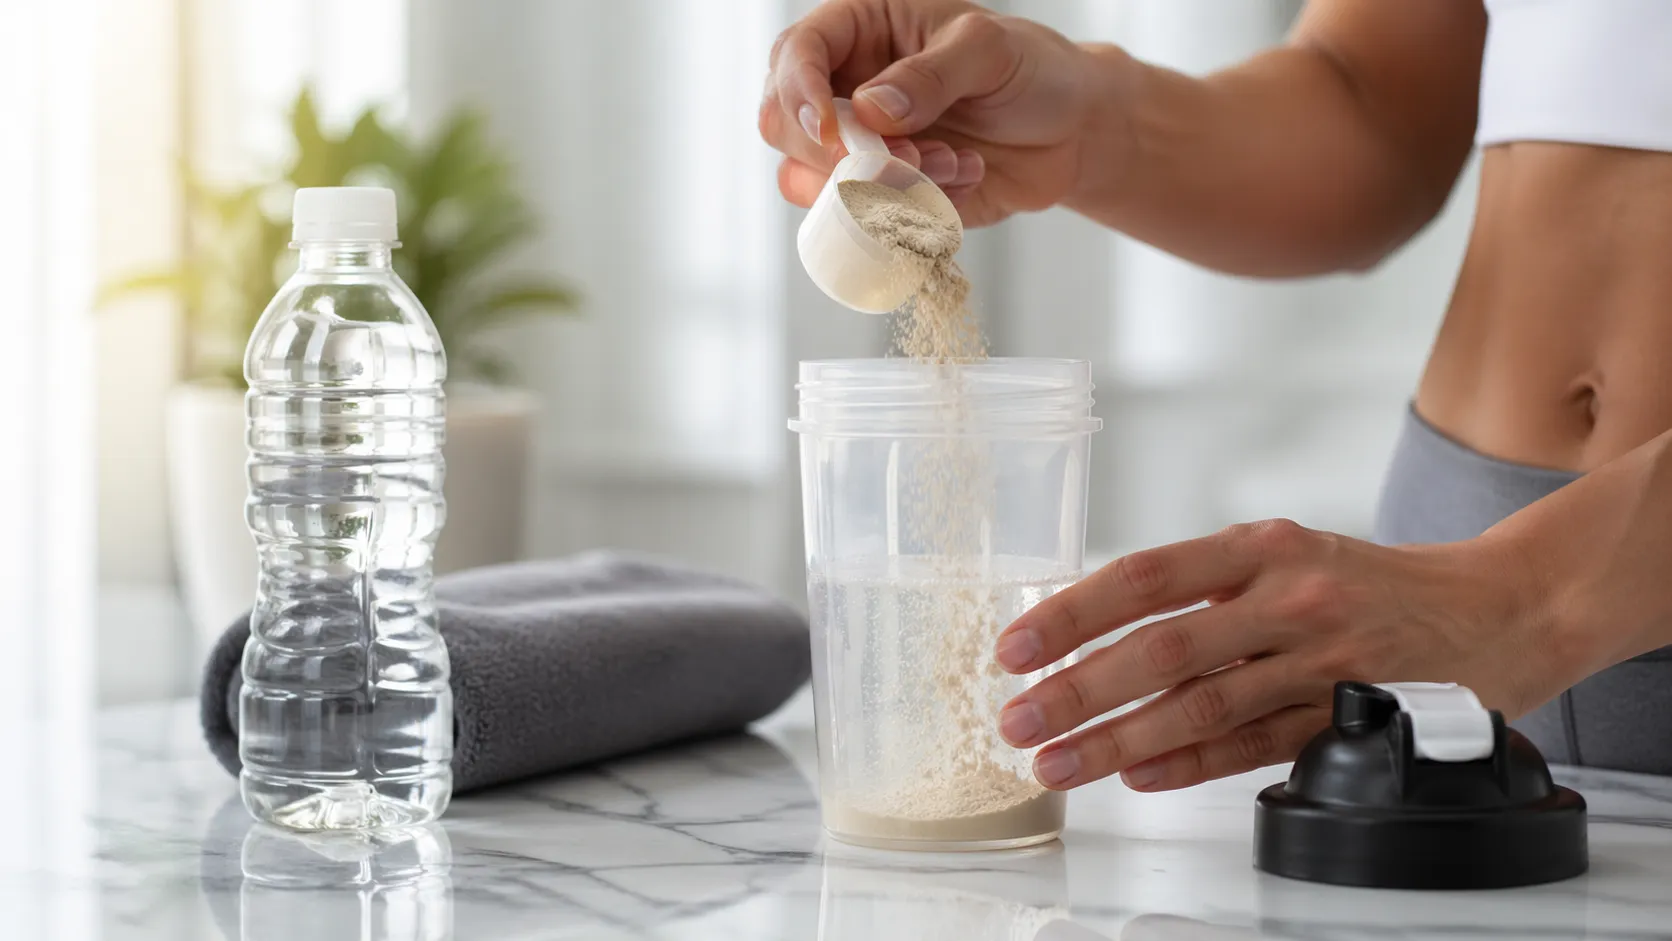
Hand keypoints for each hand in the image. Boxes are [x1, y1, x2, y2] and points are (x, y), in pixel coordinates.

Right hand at [759, 0, 1128, 226]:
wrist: (1071, 131)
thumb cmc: (1031, 70)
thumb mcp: (991, 51)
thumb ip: (932, 73)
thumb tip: (872, 110)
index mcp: (860, 33)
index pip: (795, 53)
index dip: (798, 90)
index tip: (831, 127)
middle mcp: (845, 91)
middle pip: (782, 126)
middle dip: (834, 153)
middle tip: (903, 158)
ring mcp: (859, 149)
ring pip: (813, 184)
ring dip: (876, 187)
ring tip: (949, 165)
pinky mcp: (882, 198)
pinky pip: (867, 219)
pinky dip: (912, 212)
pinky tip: (964, 180)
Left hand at [991, 518, 1587, 791]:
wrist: (1495, 611)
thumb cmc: (1368, 584)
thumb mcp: (1285, 553)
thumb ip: (1203, 589)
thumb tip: (1096, 636)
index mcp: (1262, 546)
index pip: (1145, 576)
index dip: (1073, 612)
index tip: (1015, 646)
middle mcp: (1289, 598)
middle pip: (1162, 648)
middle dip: (1077, 689)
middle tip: (1018, 719)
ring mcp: (1321, 662)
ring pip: (1200, 707)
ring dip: (1116, 740)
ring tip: (1057, 762)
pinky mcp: (1346, 718)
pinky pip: (1252, 748)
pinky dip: (1188, 765)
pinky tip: (1136, 775)